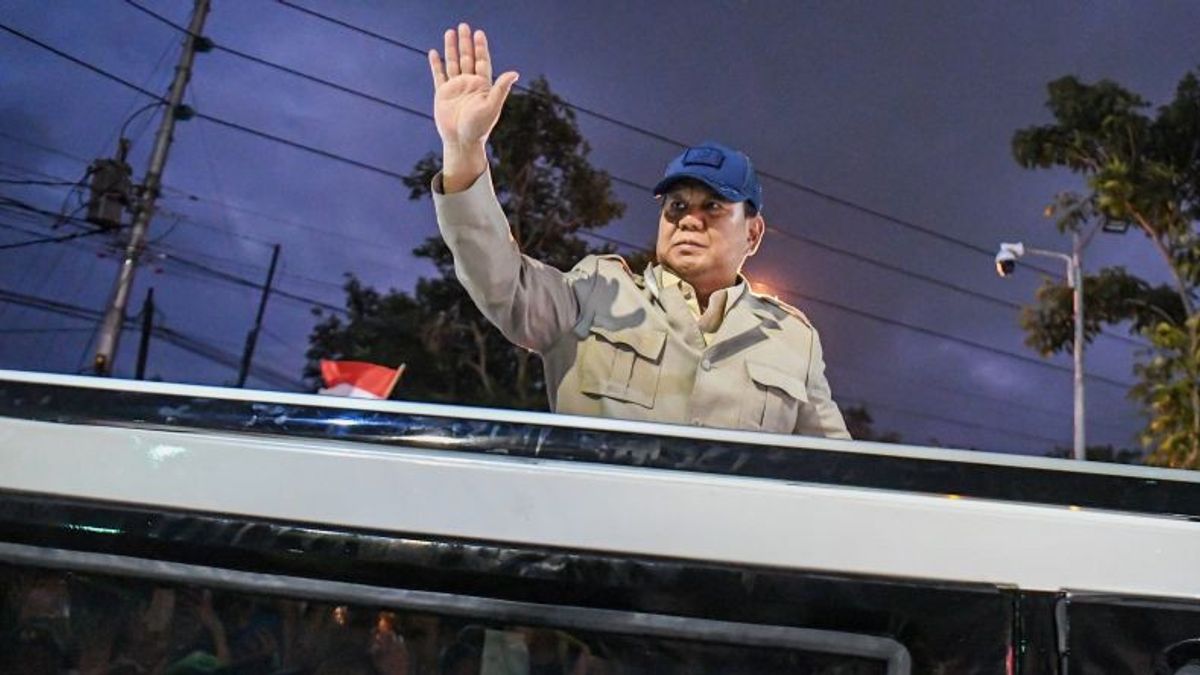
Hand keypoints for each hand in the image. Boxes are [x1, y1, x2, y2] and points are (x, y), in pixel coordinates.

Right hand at [428, 23, 518, 190]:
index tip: (479, 33)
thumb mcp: (492, 107)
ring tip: (450, 32)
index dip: (481, 47)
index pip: (482, 61)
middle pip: (467, 58)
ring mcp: (455, 88)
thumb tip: (514, 73)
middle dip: (465, 42)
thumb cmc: (479, 127)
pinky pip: (439, 75)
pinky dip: (436, 64)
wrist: (462, 142)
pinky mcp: (442, 94)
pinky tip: (434, 52)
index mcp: (482, 86)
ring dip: (451, 48)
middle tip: (463, 26)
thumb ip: (501, 88)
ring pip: (453, 63)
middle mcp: (469, 84)